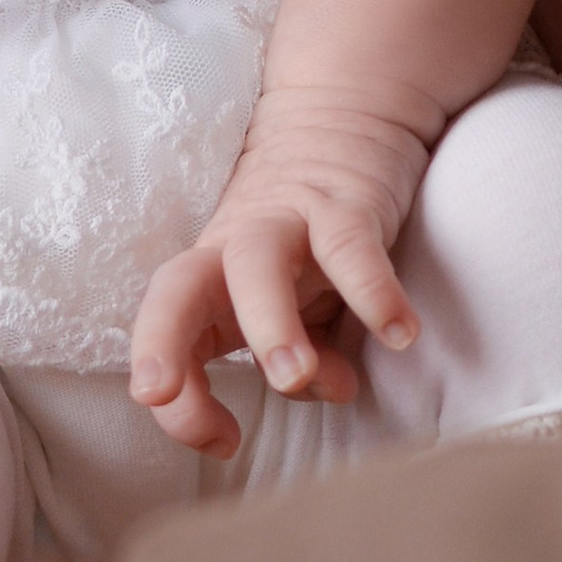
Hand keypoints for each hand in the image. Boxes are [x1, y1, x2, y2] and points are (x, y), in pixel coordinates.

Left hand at [127, 85, 432, 455]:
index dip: (181, 398)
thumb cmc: (307, 241)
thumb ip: (301, 355)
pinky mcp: (345, 201)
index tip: (222, 443)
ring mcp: (287, 219)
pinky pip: (352, 244)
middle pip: (177, 286)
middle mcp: (233, 249)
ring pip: (256, 262)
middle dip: (161, 339)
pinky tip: (400, 334)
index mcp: (209, 284)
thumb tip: (323, 386)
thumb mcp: (293, 308)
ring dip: (268, 324)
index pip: (170, 339)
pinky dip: (373, 290)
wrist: (342, 119)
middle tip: (160, 394)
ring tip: (296, 380)